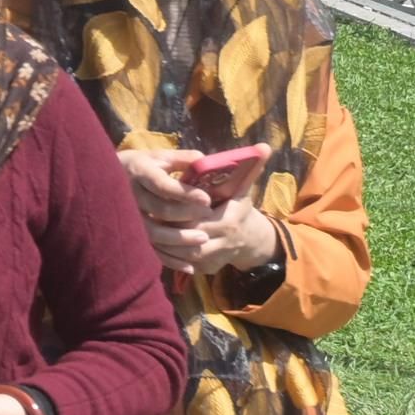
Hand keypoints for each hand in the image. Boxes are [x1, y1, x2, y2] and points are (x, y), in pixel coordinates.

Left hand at [123, 148, 283, 277]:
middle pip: (190, 236)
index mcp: (230, 220)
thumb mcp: (244, 186)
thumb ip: (251, 167)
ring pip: (184, 254)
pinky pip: (183, 264)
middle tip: (150, 211)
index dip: (183, 210)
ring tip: (149, 223)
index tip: (165, 198)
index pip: (201, 217)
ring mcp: (215, 259)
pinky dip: (169, 255)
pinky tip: (153, 240)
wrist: (248, 238)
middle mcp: (223, 243)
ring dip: (166, 242)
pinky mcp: (206, 269)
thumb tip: (264, 145)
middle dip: (170, 226)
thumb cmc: (238, 205)